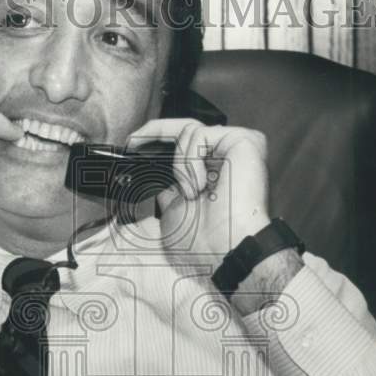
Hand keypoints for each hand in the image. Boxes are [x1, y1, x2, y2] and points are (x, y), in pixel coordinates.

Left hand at [127, 119, 270, 256]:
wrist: (226, 248)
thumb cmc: (206, 239)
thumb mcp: (173, 208)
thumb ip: (167, 187)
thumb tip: (151, 175)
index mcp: (213, 168)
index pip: (183, 141)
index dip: (156, 137)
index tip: (131, 145)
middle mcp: (227, 154)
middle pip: (185, 127)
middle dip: (153, 132)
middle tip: (131, 142)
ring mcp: (236, 145)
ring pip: (189, 130)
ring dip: (180, 165)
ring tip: (192, 193)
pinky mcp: (244, 140)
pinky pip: (199, 135)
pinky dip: (190, 161)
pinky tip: (201, 186)